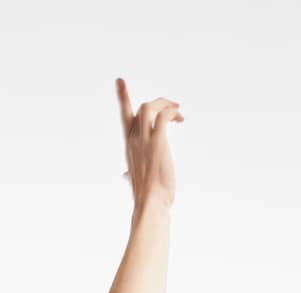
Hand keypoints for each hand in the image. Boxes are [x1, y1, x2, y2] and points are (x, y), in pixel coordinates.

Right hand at [116, 78, 183, 207]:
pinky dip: (171, 112)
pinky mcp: (158, 141)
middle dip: (154, 101)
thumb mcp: (135, 181)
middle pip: (137, 108)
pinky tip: (180, 118)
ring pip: (149, 107)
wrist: (150, 203)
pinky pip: (163, 115)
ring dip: (164, 104)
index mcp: (129, 146)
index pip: (124, 116)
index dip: (122, 98)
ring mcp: (144, 140)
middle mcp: (134, 139)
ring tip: (178, 112)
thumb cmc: (145, 196)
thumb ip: (129, 174)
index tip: (120, 81)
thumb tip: (124, 176)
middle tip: (172, 104)